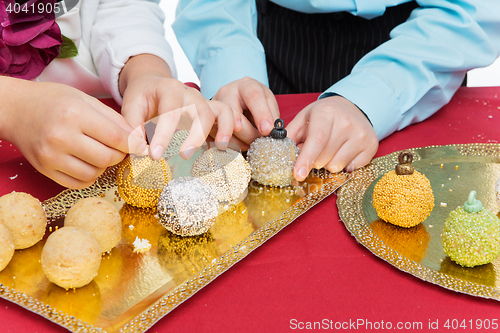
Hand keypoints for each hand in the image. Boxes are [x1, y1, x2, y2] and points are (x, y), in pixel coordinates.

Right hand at [0, 78, 145, 188]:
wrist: (15, 109)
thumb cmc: (54, 100)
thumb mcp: (86, 100)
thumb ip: (114, 119)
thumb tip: (138, 139)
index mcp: (75, 115)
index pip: (116, 138)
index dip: (133, 145)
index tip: (141, 147)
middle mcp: (61, 137)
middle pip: (108, 158)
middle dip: (119, 155)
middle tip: (117, 147)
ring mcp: (51, 156)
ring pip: (95, 173)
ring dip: (104, 166)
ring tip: (99, 152)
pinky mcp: (45, 169)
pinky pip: (79, 183)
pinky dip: (89, 175)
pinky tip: (87, 162)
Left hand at [119, 54, 233, 159]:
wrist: (152, 84)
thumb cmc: (142, 97)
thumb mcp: (130, 107)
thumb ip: (133, 128)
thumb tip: (140, 150)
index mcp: (169, 88)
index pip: (170, 112)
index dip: (163, 135)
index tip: (154, 156)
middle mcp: (190, 93)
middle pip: (200, 112)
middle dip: (195, 135)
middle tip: (183, 155)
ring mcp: (203, 101)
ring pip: (218, 112)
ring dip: (220, 130)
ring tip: (218, 148)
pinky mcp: (210, 110)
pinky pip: (226, 114)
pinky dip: (229, 127)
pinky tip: (226, 143)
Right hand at [212, 77, 278, 149]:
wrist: (237, 103)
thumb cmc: (256, 104)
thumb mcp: (268, 104)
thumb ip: (272, 116)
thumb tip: (273, 133)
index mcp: (246, 86)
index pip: (254, 96)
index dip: (261, 114)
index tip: (267, 130)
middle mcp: (227, 92)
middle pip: (234, 111)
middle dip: (248, 132)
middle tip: (258, 143)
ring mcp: (214, 105)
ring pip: (222, 124)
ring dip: (238, 141)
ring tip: (249, 146)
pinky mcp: (207, 119)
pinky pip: (214, 135)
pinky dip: (228, 144)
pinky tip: (238, 146)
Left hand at [286, 95, 377, 180]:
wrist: (352, 107)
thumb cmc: (324, 116)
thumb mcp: (304, 118)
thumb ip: (291, 136)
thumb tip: (280, 155)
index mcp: (326, 112)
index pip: (317, 140)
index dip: (306, 159)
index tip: (298, 174)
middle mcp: (347, 122)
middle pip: (324, 158)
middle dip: (314, 161)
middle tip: (317, 149)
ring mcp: (361, 134)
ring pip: (336, 166)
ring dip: (328, 163)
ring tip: (331, 148)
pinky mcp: (371, 146)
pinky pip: (350, 169)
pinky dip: (343, 165)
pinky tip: (344, 151)